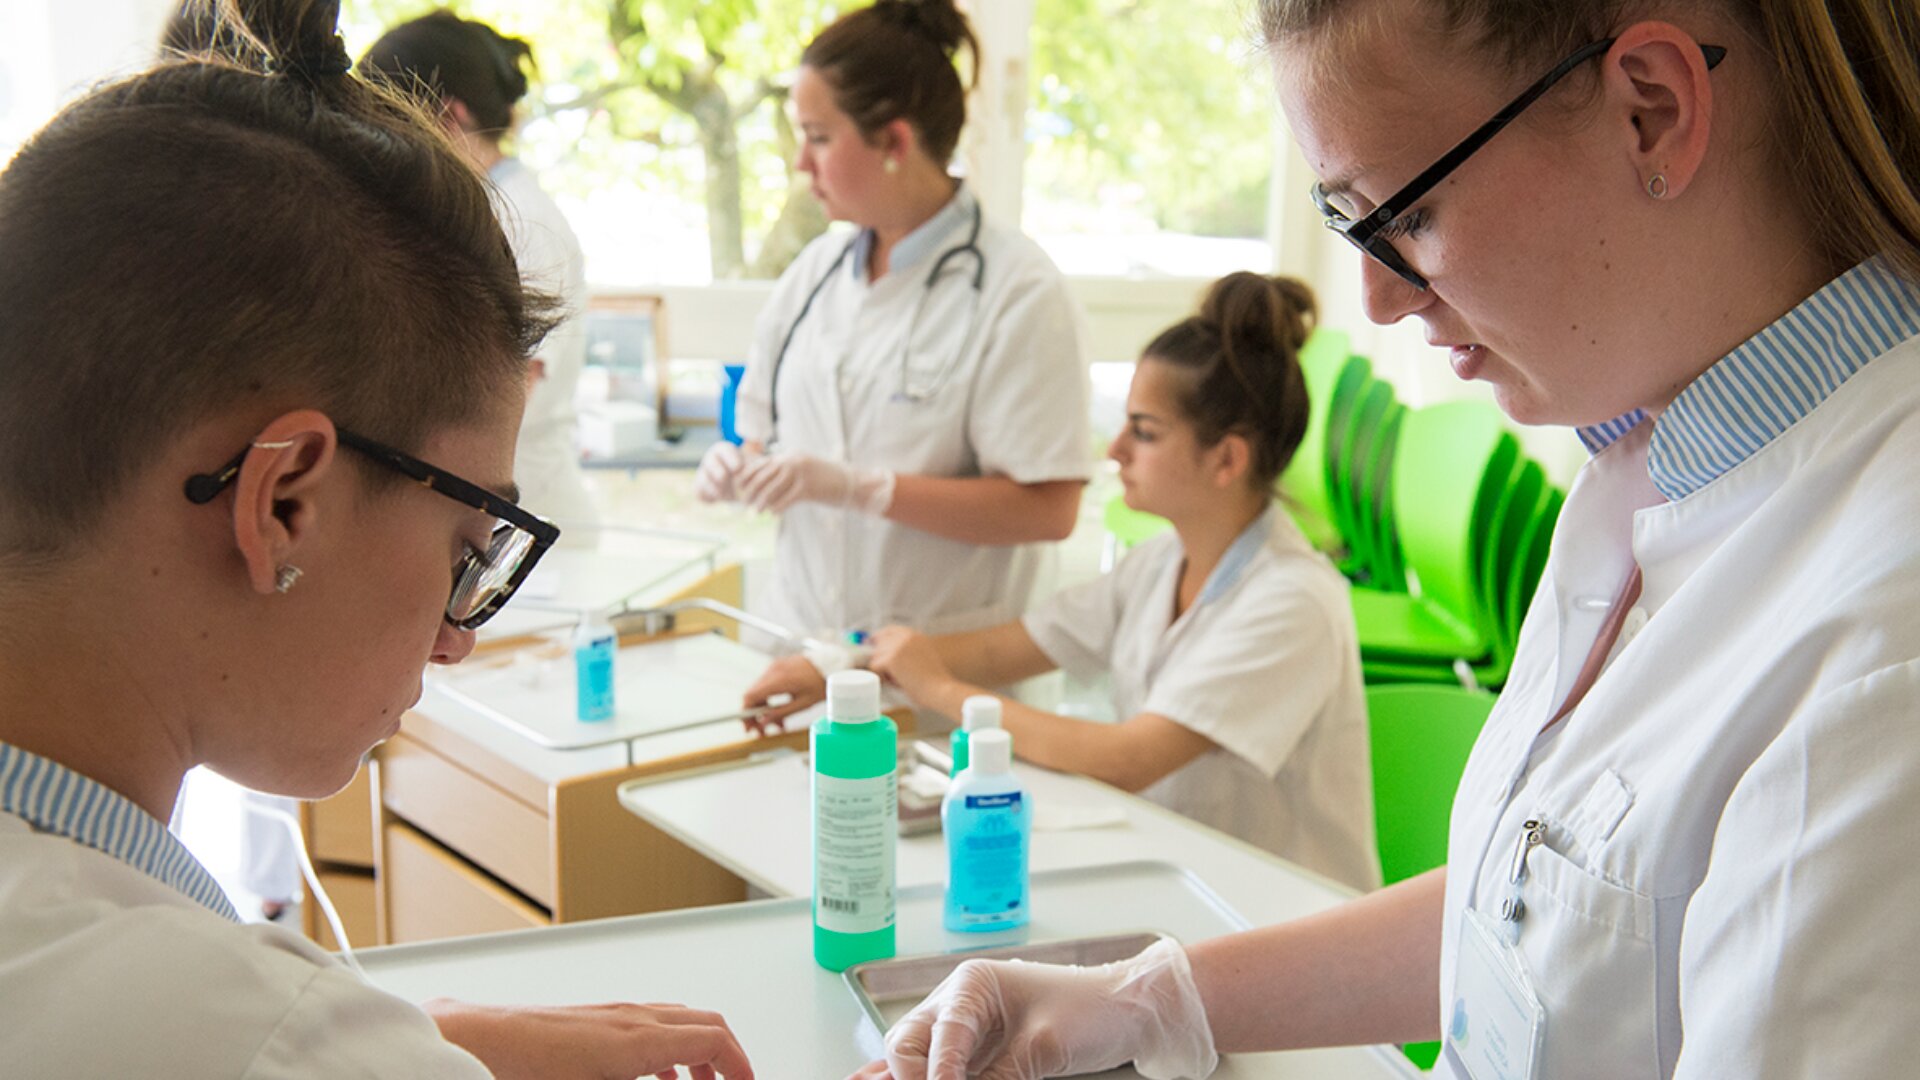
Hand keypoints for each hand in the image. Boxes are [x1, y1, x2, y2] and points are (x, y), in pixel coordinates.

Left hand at [426, 999, 753, 1079]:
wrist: (468, 1040)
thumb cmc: (519, 1068)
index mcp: (638, 1038)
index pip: (714, 1039)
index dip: (741, 1066)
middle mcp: (630, 1017)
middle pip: (704, 1022)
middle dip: (727, 1056)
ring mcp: (610, 1013)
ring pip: (677, 1021)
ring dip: (698, 1051)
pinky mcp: (591, 1019)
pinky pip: (649, 1024)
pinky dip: (669, 1046)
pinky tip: (654, 1074)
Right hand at [694, 441, 756, 503]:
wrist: (736, 486)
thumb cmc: (748, 471)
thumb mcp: (755, 465)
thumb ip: (759, 464)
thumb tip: (770, 463)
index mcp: (724, 450)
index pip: (724, 449)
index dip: (729, 457)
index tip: (738, 467)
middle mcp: (712, 460)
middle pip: (710, 461)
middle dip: (716, 469)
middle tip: (724, 477)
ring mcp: (705, 474)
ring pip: (702, 477)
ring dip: (710, 485)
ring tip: (720, 493)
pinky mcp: (701, 488)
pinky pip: (699, 492)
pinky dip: (706, 496)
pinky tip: (716, 499)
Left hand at [735, 452, 893, 515]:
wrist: (850, 482)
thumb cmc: (825, 480)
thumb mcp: (804, 471)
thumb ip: (786, 473)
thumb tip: (765, 483)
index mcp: (790, 456)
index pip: (762, 463)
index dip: (748, 475)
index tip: (737, 486)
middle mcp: (794, 461)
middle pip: (764, 475)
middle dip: (751, 489)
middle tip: (743, 502)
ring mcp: (802, 473)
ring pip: (773, 488)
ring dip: (762, 501)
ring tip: (755, 512)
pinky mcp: (809, 488)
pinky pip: (788, 499)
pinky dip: (778, 507)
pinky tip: (773, 514)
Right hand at [742, 654, 825, 733]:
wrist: (831, 665)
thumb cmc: (820, 683)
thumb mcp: (803, 704)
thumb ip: (780, 713)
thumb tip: (763, 723)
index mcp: (779, 680)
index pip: (751, 696)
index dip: (746, 713)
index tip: (749, 727)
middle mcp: (773, 671)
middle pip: (752, 695)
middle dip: (755, 715)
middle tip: (763, 731)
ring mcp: (774, 667)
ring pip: (759, 691)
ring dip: (764, 709)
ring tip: (778, 724)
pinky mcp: (777, 667)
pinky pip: (766, 685)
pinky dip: (769, 699)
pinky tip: (780, 711)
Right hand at [856, 939, 1216, 1079]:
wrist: (1128, 1012)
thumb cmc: (1093, 1012)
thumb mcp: (1042, 1049)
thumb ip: (997, 1077)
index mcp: (972, 984)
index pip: (938, 1034)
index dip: (934, 1074)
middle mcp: (959, 1002)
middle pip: (909, 1045)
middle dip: (908, 1077)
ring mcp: (963, 1029)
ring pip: (913, 1058)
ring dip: (904, 1077)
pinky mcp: (975, 1054)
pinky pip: (934, 1069)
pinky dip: (911, 1078)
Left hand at [867, 626, 953, 705]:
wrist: (941, 691)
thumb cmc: (934, 682)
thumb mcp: (922, 658)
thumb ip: (906, 652)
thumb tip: (881, 655)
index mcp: (915, 635)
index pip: (889, 631)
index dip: (879, 640)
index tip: (873, 648)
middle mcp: (906, 636)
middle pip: (878, 643)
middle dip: (880, 659)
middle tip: (892, 674)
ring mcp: (898, 646)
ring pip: (875, 656)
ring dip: (883, 670)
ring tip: (900, 680)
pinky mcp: (891, 659)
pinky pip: (874, 667)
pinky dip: (882, 677)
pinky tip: (897, 683)